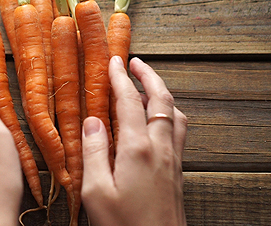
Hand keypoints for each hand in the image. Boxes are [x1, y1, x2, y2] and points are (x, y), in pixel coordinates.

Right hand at [81, 56, 186, 225]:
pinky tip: (159, 121)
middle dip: (148, 76)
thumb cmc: (122, 225)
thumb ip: (93, 152)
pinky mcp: (178, 172)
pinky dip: (170, 113)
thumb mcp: (95, 191)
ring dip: (162, 93)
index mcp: (137, 149)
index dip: (120, 78)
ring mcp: (173, 159)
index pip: (129, 102)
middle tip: (135, 62)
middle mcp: (160, 148)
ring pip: (175, 113)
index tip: (113, 62)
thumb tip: (92, 121)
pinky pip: (179, 130)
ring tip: (147, 87)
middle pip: (161, 99)